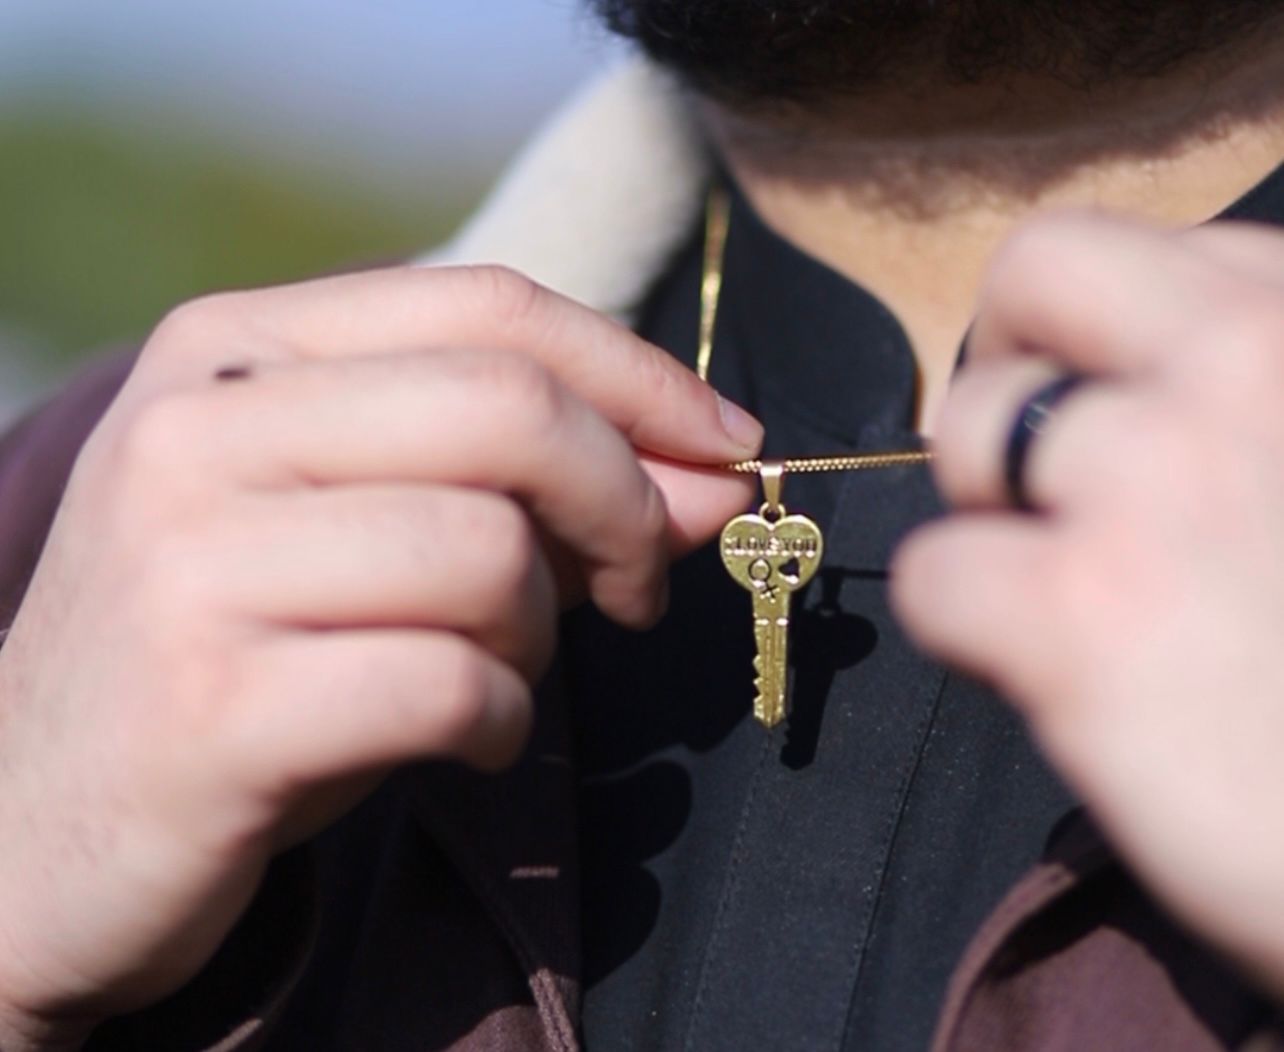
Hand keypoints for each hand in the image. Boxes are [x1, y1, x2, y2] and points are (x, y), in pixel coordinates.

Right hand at [0, 265, 760, 1046]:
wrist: (38, 826)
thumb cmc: (237, 655)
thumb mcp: (370, 533)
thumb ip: (531, 485)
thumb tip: (713, 474)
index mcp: (235, 349)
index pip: (491, 309)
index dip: (642, 376)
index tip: (726, 450)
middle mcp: (200, 428)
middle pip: (510, 409)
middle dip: (627, 501)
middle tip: (640, 585)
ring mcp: (191, 562)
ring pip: (490, 554)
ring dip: (539, 634)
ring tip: (490, 673)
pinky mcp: (212, 704)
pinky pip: (451, 685)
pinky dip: (499, 724)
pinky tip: (462, 739)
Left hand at [892, 213, 1283, 997]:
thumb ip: (1265, 411)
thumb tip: (1137, 397)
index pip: (1155, 257)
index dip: (1112, 341)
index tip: (1126, 412)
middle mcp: (1252, 362)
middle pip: (1039, 269)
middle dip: (1013, 358)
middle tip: (1042, 463)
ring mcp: (1158, 478)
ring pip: (966, 429)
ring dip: (992, 508)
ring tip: (1065, 585)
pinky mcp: (1079, 614)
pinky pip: (934, 577)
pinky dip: (966, 626)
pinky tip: (1043, 671)